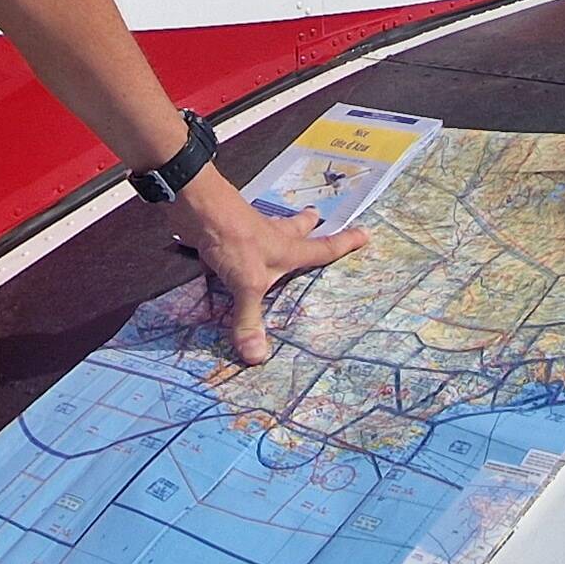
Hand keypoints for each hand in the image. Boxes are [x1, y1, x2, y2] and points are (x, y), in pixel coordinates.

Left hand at [164, 168, 369, 365]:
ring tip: (282, 226)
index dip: (344, 244)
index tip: (365, 233)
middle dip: (308, 225)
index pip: (322, 248)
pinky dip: (245, 237)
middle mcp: (272, 236)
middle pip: (296, 228)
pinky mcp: (227, 230)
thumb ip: (250, 319)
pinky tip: (237, 242)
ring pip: (271, 226)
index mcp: (287, 248)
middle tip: (317, 216)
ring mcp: (249, 230)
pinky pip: (241, 235)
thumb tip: (257, 358)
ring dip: (279, 226)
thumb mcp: (245, 284)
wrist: (199, 206)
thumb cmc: (233, 240)